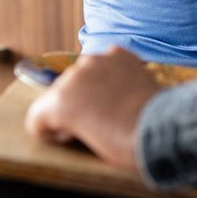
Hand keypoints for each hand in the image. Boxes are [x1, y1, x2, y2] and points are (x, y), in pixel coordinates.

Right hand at [24, 48, 158, 170]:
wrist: (160, 128)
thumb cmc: (122, 143)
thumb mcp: (85, 142)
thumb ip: (70, 125)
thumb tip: (72, 121)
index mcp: (59, 102)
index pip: (37, 116)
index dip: (47, 130)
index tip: (64, 136)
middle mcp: (73, 75)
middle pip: (60, 92)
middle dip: (70, 106)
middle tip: (90, 123)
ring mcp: (97, 60)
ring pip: (83, 73)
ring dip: (89, 86)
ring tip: (110, 105)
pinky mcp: (119, 53)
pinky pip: (106, 61)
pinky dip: (110, 72)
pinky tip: (122, 88)